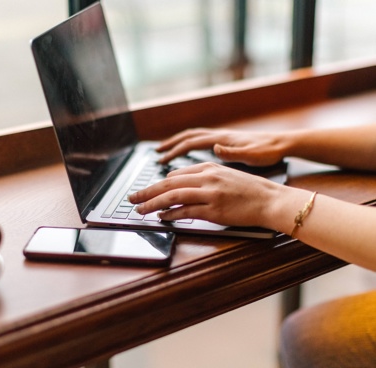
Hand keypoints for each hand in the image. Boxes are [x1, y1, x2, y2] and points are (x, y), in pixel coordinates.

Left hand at [128, 162, 285, 227]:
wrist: (270, 200)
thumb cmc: (248, 190)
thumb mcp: (224, 175)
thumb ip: (202, 177)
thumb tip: (177, 182)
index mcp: (208, 168)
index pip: (175, 176)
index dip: (157, 185)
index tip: (146, 191)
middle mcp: (207, 178)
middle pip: (168, 184)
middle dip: (147, 192)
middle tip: (132, 198)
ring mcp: (210, 194)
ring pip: (173, 196)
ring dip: (153, 204)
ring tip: (140, 210)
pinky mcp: (214, 210)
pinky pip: (186, 211)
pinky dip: (171, 214)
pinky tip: (161, 217)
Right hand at [156, 128, 287, 165]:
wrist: (282, 144)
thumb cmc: (268, 151)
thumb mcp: (252, 155)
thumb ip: (233, 152)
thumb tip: (215, 148)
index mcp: (222, 139)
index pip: (192, 142)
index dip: (175, 150)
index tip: (162, 159)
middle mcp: (219, 136)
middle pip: (188, 136)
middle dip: (171, 144)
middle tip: (157, 153)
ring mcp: (222, 138)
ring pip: (194, 137)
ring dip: (178, 143)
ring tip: (167, 152)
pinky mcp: (226, 142)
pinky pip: (201, 141)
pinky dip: (189, 145)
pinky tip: (188, 154)